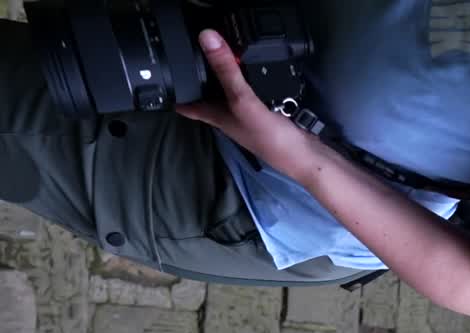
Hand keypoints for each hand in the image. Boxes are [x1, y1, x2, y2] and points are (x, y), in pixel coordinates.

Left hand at [176, 30, 317, 181]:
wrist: (304, 156)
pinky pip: (252, 94)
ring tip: (220, 59)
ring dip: (226, 79)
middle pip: (208, 96)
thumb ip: (226, 70)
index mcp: (216, 116)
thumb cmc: (269, 138)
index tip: (164, 76)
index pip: (187, 104)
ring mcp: (248, 117)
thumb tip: (206, 38)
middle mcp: (229, 117)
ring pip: (230, 95)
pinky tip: (256, 74)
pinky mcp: (267, 115)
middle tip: (192, 57)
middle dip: (200, 80)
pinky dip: (250, 83)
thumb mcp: (243, 100)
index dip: (174, 92)